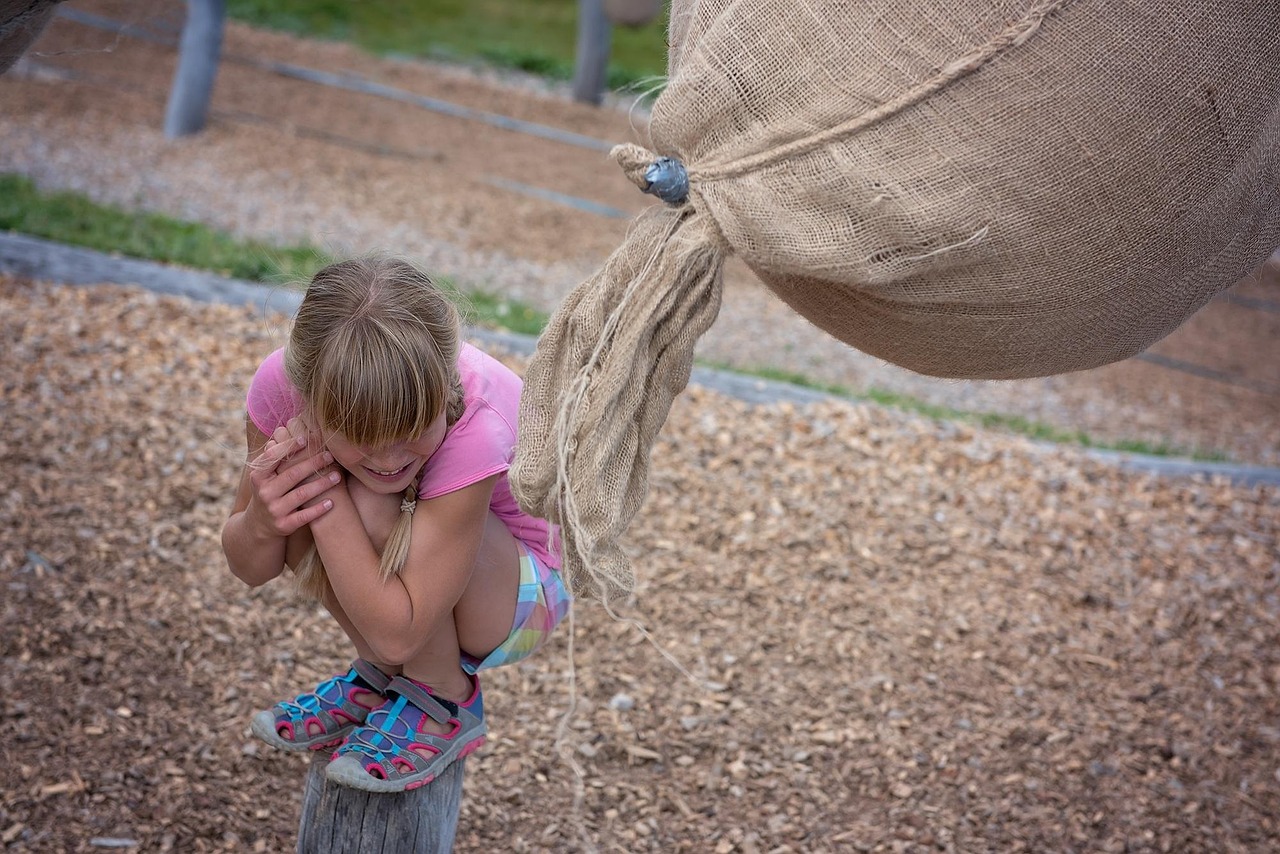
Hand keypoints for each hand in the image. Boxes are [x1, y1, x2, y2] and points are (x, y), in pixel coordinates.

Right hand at [246, 417, 342, 536]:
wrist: (259, 525)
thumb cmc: (269, 490)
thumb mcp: (266, 475)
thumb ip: (275, 456)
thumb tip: (284, 429)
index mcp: (259, 476)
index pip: (274, 458)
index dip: (290, 447)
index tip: (307, 438)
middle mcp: (264, 492)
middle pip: (292, 475)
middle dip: (313, 463)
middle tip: (331, 455)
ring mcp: (273, 510)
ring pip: (301, 495)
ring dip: (321, 484)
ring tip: (338, 476)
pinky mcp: (283, 525)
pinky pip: (303, 516)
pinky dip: (318, 510)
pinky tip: (331, 503)